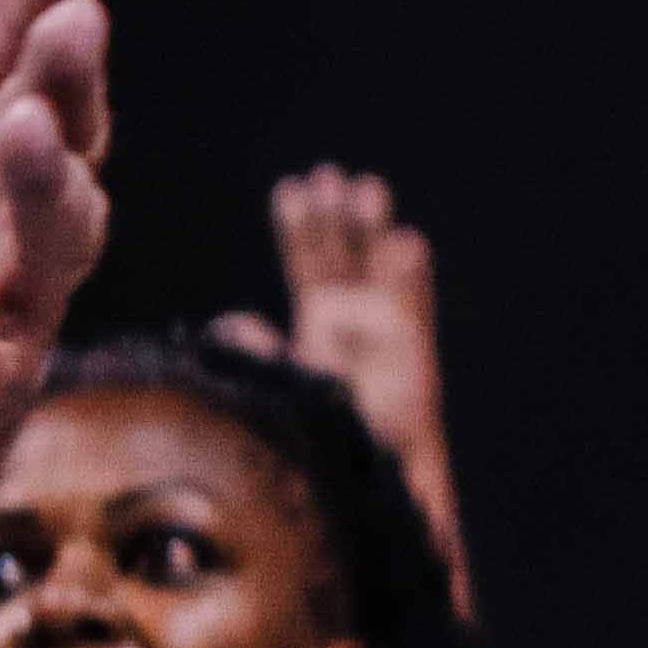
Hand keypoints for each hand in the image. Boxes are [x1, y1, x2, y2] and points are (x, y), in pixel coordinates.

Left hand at [258, 164, 443, 460]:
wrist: (366, 473)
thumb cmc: (322, 435)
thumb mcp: (279, 387)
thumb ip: (257, 353)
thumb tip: (232, 322)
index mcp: (321, 321)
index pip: (309, 263)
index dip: (300, 227)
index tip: (290, 189)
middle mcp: (357, 319)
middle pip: (346, 255)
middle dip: (336, 215)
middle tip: (327, 175)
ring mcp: (387, 330)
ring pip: (379, 269)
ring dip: (373, 230)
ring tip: (366, 189)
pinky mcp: (414, 350)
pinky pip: (412, 306)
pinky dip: (408, 275)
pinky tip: (405, 243)